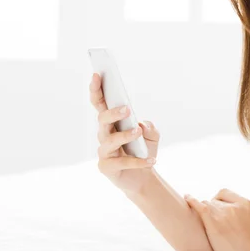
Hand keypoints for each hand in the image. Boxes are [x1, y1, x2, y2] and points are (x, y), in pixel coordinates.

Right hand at [90, 73, 159, 193]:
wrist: (143, 176)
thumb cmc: (143, 150)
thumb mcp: (153, 136)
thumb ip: (150, 128)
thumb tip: (141, 125)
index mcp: (112, 122)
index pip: (100, 102)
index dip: (96, 89)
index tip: (97, 74)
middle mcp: (104, 134)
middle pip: (101, 119)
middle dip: (112, 112)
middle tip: (127, 109)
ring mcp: (103, 151)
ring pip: (110, 140)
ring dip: (124, 135)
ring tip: (137, 132)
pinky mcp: (106, 167)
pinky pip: (121, 162)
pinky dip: (138, 161)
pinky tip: (152, 160)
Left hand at [184, 188, 249, 250]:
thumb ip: (241, 211)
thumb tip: (229, 207)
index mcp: (246, 204)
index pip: (224, 193)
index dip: (218, 201)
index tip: (215, 210)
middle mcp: (235, 205)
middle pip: (214, 201)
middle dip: (212, 211)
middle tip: (211, 224)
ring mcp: (224, 213)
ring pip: (206, 205)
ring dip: (205, 214)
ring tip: (205, 225)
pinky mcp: (213, 221)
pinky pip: (199, 205)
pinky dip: (191, 200)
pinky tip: (186, 198)